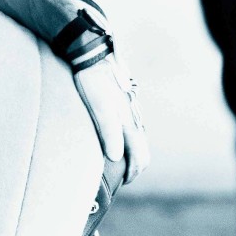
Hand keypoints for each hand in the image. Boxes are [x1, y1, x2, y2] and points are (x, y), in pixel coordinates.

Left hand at [72, 51, 150, 184]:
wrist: (94, 52)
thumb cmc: (93, 81)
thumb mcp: (99, 107)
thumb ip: (109, 132)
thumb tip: (115, 158)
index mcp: (130, 122)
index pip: (140, 156)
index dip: (133, 173)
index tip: (123, 183)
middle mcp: (134, 117)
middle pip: (142, 149)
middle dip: (135, 166)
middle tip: (120, 177)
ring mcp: (131, 108)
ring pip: (137, 137)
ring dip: (131, 152)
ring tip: (117, 160)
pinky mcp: (124, 100)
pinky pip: (131, 125)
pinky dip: (127, 139)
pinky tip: (114, 136)